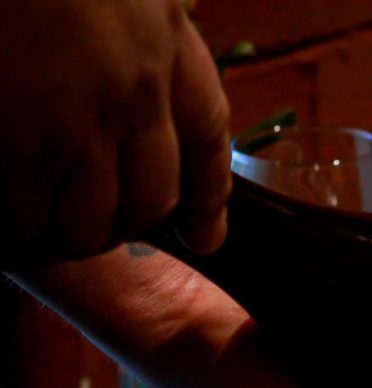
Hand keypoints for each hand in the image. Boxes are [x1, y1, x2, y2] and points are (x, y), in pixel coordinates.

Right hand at [0, 1, 229, 266]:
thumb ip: (135, 16)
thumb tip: (141, 69)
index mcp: (162, 35)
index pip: (207, 135)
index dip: (209, 197)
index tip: (206, 238)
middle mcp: (133, 89)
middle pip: (152, 199)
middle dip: (124, 225)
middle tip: (89, 228)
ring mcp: (76, 118)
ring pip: (91, 221)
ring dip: (66, 235)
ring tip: (33, 228)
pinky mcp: (18, 136)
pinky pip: (21, 211)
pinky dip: (11, 227)